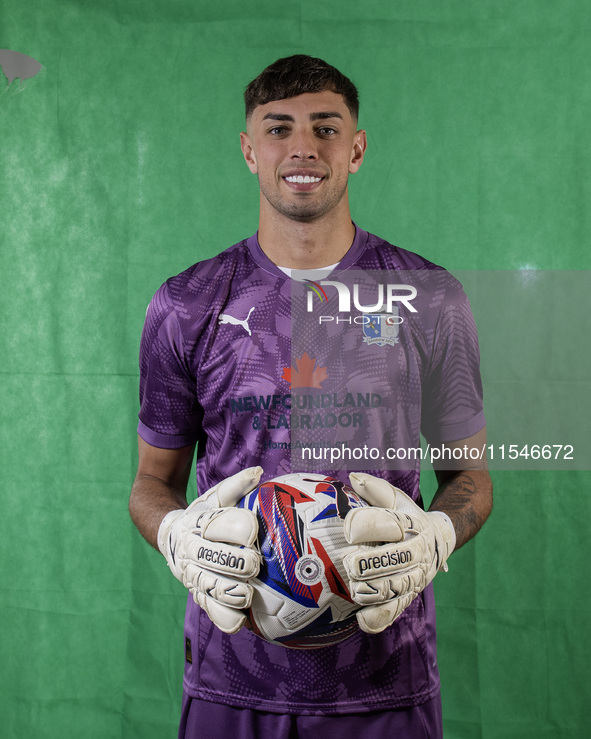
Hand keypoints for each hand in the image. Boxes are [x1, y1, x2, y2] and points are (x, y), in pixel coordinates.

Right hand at [157, 467, 262, 633]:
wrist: (169, 534)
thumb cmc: (203, 513)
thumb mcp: (215, 496)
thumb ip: (237, 486)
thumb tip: (258, 472)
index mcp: (197, 523)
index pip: (215, 524)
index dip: (235, 527)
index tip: (253, 530)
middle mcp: (191, 549)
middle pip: (211, 558)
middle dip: (235, 562)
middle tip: (255, 563)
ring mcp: (192, 573)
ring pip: (208, 586)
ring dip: (229, 591)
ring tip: (248, 593)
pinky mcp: (197, 593)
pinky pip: (209, 609)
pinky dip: (224, 617)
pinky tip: (240, 621)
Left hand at [343, 473, 455, 633]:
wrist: (439, 541)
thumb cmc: (407, 516)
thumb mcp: (396, 499)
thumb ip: (375, 489)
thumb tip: (353, 477)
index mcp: (411, 525)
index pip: (390, 524)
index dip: (366, 525)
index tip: (347, 527)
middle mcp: (416, 551)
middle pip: (392, 559)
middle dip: (366, 562)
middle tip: (348, 562)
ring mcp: (414, 576)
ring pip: (393, 588)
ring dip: (370, 590)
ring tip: (353, 587)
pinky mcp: (409, 597)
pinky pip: (393, 612)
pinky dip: (377, 618)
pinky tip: (362, 618)